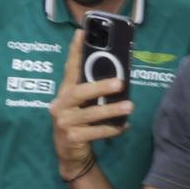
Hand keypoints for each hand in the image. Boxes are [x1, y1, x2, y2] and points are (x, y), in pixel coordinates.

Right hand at [51, 30, 131, 177]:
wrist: (70, 155)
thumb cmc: (80, 124)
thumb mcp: (82, 106)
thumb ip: (92, 92)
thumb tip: (119, 76)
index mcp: (64, 93)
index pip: (69, 69)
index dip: (74, 51)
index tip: (81, 33)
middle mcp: (60, 106)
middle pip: (79, 92)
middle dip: (100, 87)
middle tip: (120, 83)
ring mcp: (64, 123)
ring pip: (90, 115)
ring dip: (112, 110)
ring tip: (129, 107)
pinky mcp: (71, 139)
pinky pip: (96, 133)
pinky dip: (111, 129)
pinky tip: (123, 126)